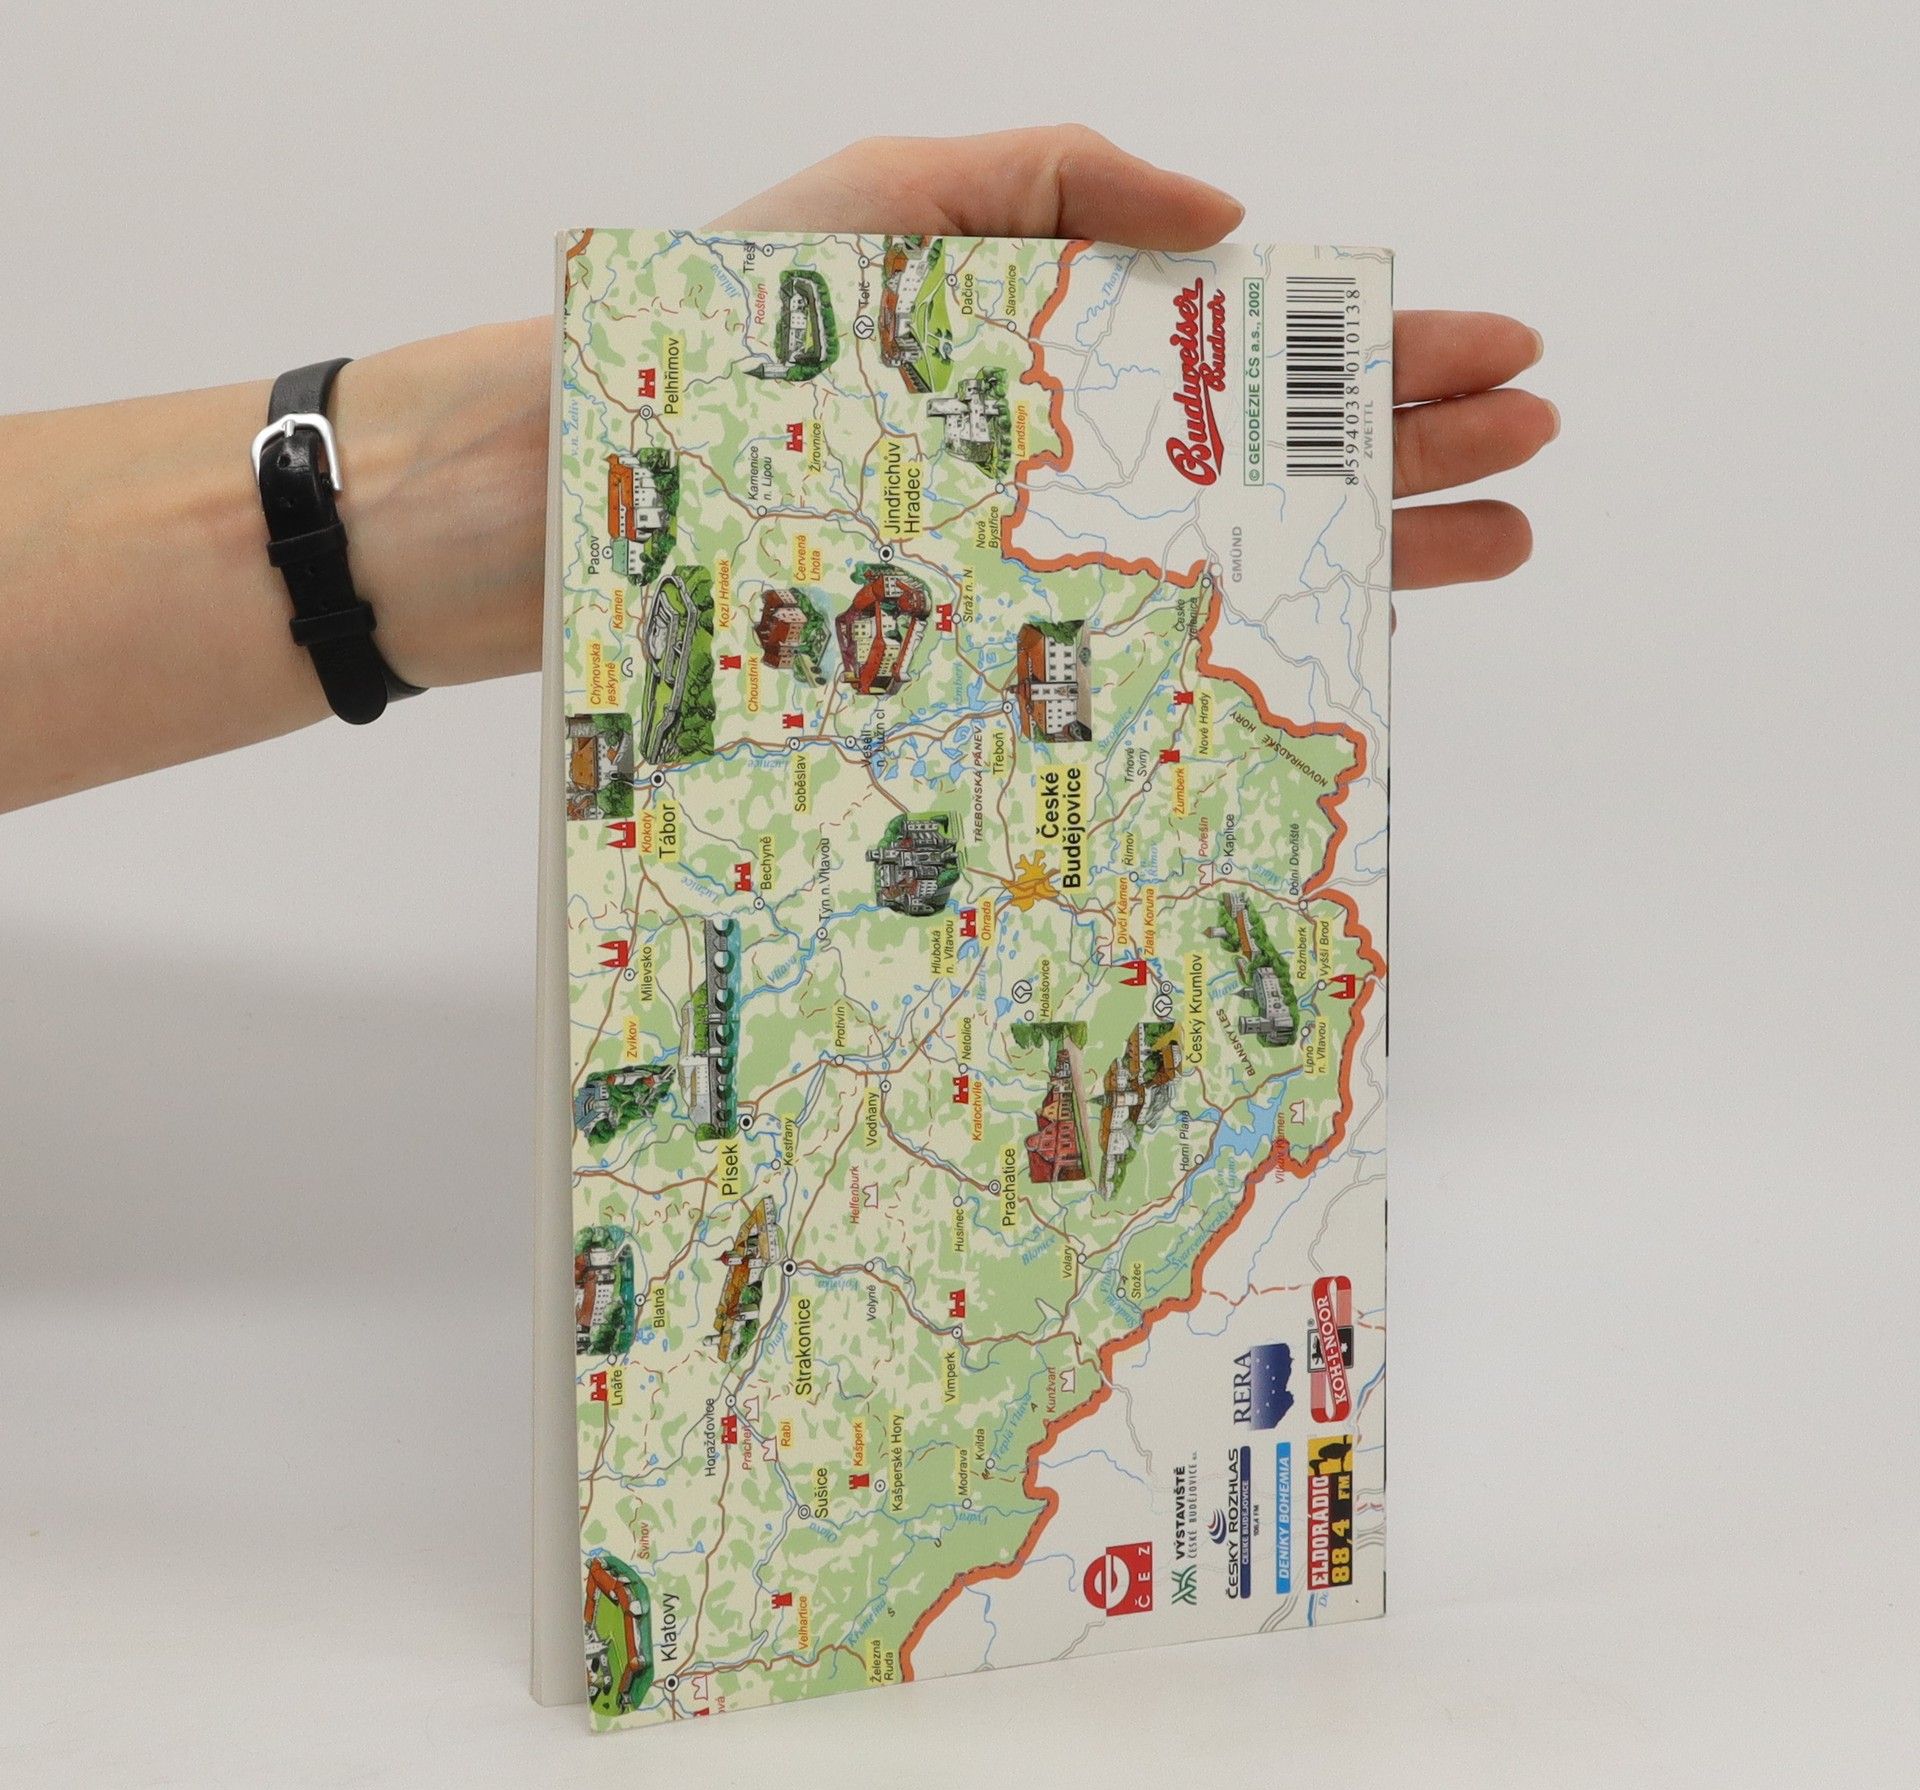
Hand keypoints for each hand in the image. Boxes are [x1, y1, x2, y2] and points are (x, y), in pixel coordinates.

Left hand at [719, 125, 1555, 588]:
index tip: (1489, 353)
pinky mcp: (995, 659)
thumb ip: (1059, 180)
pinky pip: (1142, 664)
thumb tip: (1231, 218)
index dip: (1373, 356)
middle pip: (1267, 460)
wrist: (585, 473)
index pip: (1247, 356)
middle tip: (1527, 443)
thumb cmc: (729, 326)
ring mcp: (1040, 570)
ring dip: (1371, 547)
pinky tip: (1341, 647)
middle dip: (1409, 444)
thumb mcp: (899, 197)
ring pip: (1230, 561)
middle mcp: (1069, 472)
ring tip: (1491, 538)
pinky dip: (1245, 656)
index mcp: (1062, 356)